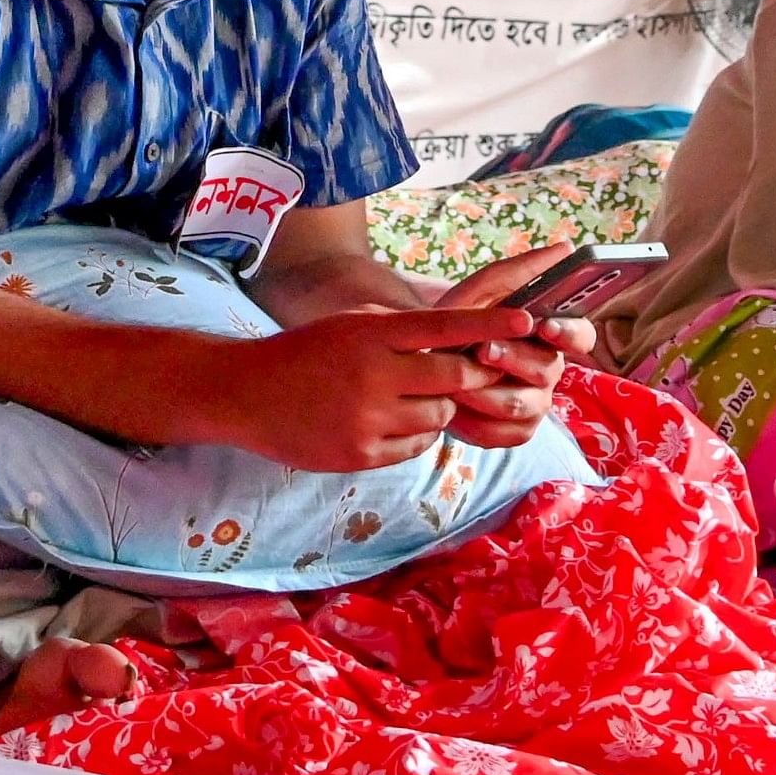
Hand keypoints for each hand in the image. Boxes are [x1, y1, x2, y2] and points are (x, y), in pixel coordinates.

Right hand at [198, 308, 532, 470]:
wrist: (246, 394)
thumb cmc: (306, 352)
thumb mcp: (351, 326)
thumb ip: (401, 331)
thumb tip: (461, 338)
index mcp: (375, 335)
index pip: (449, 326)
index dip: (493, 324)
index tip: (529, 320)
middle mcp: (375, 375)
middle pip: (457, 377)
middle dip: (472, 376)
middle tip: (472, 373)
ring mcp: (369, 419)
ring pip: (439, 416)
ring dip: (439, 407)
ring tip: (408, 398)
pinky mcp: (361, 454)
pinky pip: (415, 447)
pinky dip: (414, 436)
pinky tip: (386, 424)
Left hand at [430, 248, 599, 431]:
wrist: (419, 360)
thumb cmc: (458, 322)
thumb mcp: (481, 292)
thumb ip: (519, 271)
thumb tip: (567, 248)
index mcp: (550, 335)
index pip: (581, 336)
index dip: (569, 333)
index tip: (545, 326)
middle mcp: (548, 369)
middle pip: (548, 369)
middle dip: (514, 359)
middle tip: (483, 351)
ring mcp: (535, 404)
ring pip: (526, 404)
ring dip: (489, 393)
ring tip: (458, 384)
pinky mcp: (515, 432)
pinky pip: (507, 434)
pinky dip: (479, 422)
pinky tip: (456, 409)